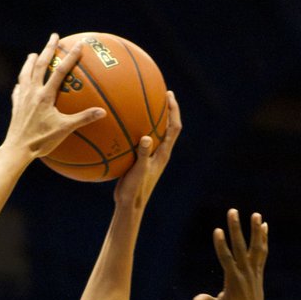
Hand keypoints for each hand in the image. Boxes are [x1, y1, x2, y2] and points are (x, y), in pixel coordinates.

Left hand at [4, 34, 105, 160]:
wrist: (17, 150)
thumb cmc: (41, 141)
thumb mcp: (64, 130)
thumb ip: (83, 119)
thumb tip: (102, 112)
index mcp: (45, 95)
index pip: (60, 71)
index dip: (70, 56)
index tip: (78, 44)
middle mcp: (32, 92)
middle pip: (40, 64)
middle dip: (48, 48)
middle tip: (54, 36)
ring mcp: (22, 98)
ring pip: (25, 73)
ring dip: (30, 62)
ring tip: (34, 54)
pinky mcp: (15, 107)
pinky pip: (18, 90)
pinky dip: (21, 83)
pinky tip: (22, 84)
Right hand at [113, 91, 180, 210]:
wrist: (130, 205)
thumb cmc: (135, 190)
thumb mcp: (138, 171)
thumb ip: (143, 154)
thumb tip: (145, 137)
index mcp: (163, 153)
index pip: (174, 127)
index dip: (174, 110)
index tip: (169, 95)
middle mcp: (160, 153)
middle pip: (168, 127)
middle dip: (167, 110)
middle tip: (162, 94)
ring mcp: (151, 157)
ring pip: (156, 133)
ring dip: (154, 119)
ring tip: (147, 105)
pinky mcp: (141, 161)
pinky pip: (142, 141)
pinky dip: (138, 130)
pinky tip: (126, 126)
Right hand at [192, 210, 271, 299]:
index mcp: (233, 281)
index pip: (226, 259)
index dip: (221, 244)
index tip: (218, 230)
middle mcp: (245, 273)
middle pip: (240, 247)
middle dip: (236, 229)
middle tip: (232, 211)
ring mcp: (254, 272)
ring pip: (255, 247)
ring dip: (255, 230)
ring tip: (255, 214)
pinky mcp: (259, 274)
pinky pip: (262, 253)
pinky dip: (263, 240)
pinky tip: (263, 227)